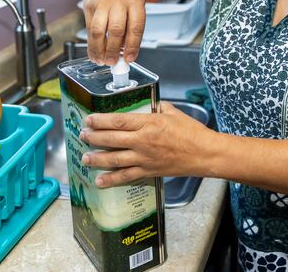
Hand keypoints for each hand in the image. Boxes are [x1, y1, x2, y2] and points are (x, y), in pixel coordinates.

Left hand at [79, 101, 213, 186]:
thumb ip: (156, 108)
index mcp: (149, 123)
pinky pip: (126, 177)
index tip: (89, 120)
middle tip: (82, 136)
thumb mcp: (173, 112)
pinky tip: (100, 181)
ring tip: (85, 157)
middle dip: (94, 138)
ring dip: (97, 159)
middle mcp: (143, 141)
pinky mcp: (149, 171)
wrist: (204, 154)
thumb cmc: (192, 132)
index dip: (101, 121)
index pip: (119, 121)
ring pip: (115, 159)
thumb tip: (146, 106)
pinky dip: (111, 180)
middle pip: (112, 139)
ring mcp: (145, 158)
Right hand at [82, 0, 145, 64]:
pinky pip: (89, 27)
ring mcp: (102, 0)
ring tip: (101, 61)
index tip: (129, 59)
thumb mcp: (136, 1)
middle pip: (116, 30)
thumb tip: (127, 51)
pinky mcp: (88, 3)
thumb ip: (133, 24)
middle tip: (113, 63)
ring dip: (99, 50)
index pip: (135, 27)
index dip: (132, 46)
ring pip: (99, 30)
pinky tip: (93, 52)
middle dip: (114, 50)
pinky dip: (91, 43)